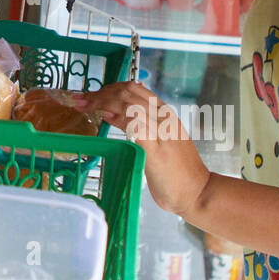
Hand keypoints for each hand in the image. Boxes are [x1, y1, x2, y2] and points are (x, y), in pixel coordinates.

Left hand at [86, 82, 211, 217]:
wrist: (197, 192)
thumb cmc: (176, 170)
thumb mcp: (155, 141)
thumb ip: (136, 125)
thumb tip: (110, 113)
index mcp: (164, 113)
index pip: (134, 88)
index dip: (108, 87)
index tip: (90, 94)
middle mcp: (164, 118)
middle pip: (128, 92)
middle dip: (100, 93)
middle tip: (81, 100)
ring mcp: (162, 132)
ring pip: (129, 104)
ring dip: (102, 102)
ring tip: (84, 106)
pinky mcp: (157, 150)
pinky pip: (136, 126)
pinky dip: (118, 118)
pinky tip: (105, 119)